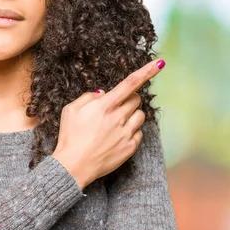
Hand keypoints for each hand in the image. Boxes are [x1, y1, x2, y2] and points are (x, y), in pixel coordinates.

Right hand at [52, 59, 165, 188]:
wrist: (73, 166)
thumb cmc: (70, 136)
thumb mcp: (70, 110)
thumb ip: (88, 97)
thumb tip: (103, 94)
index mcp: (105, 105)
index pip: (130, 83)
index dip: (147, 71)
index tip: (160, 63)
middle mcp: (118, 117)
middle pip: (136, 99)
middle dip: (129, 99)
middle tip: (116, 106)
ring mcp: (126, 133)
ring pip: (140, 115)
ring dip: (132, 114)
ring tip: (117, 123)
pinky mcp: (130, 147)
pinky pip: (139, 133)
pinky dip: (131, 132)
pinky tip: (117, 137)